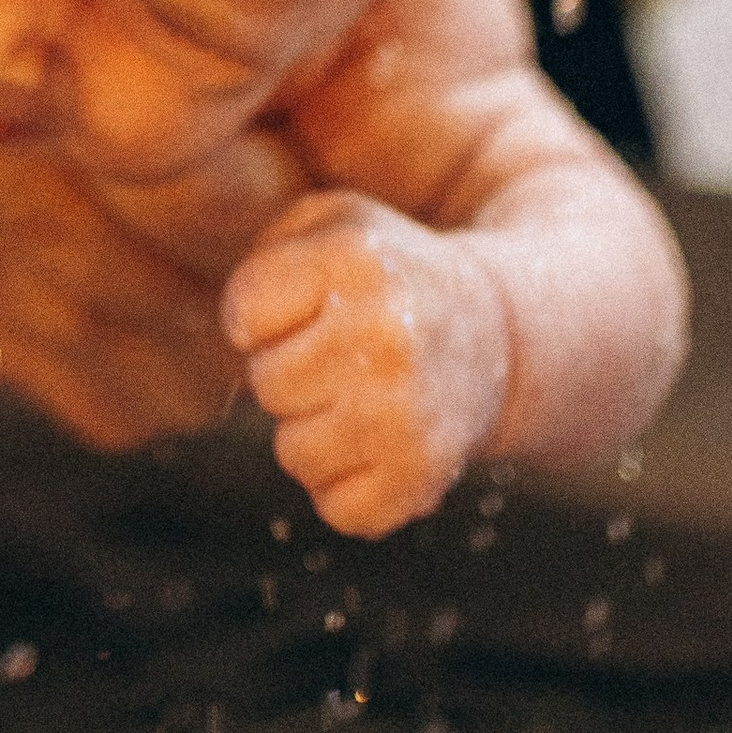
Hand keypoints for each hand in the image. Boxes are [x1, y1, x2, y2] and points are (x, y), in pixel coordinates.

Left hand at [220, 190, 512, 534]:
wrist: (492, 337)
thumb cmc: (385, 276)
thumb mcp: (332, 225)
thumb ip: (265, 252)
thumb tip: (239, 329)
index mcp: (358, 262)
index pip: (243, 315)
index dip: (260, 315)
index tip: (304, 307)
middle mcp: (389, 338)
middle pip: (266, 384)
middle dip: (289, 370)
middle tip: (342, 353)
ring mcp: (408, 416)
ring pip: (293, 453)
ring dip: (314, 430)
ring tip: (362, 395)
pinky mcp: (422, 480)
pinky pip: (337, 508)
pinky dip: (349, 484)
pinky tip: (381, 440)